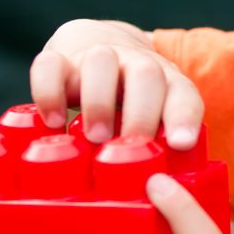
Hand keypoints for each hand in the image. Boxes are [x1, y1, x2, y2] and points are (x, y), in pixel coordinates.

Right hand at [29, 19, 203, 145]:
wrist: (97, 42)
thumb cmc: (129, 99)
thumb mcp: (153, 120)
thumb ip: (159, 147)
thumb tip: (159, 190)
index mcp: (166, 83)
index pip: (183, 94)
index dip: (184, 116)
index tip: (180, 144)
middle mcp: (134, 65)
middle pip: (146, 75)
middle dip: (139, 113)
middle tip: (126, 146)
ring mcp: (96, 58)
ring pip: (101, 60)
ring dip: (99, 101)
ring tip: (94, 138)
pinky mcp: (59, 60)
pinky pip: (49, 65)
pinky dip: (49, 92)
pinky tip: (53, 123)